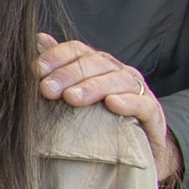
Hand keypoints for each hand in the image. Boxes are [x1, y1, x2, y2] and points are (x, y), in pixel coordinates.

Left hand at [35, 33, 180, 188]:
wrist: (140, 149)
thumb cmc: (102, 119)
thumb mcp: (77, 95)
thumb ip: (59, 69)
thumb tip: (38, 40)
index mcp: (98, 65)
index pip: (78, 50)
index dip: (57, 56)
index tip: (36, 70)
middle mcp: (118, 72)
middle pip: (95, 63)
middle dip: (68, 74)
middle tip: (47, 89)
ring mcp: (137, 90)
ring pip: (118, 80)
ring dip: (93, 87)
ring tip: (71, 97)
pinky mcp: (152, 113)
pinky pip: (143, 104)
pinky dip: (128, 102)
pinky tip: (112, 104)